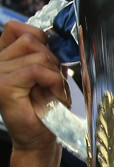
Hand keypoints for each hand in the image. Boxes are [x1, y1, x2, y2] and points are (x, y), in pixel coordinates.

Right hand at [0, 20, 69, 150]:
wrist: (38, 138)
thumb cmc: (43, 110)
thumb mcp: (45, 75)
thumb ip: (42, 55)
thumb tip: (55, 40)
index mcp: (3, 57)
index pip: (18, 28)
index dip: (40, 39)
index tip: (50, 61)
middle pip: (31, 40)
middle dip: (52, 60)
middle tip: (55, 83)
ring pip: (36, 54)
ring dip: (54, 74)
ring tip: (54, 91)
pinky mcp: (3, 85)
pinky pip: (36, 70)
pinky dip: (53, 81)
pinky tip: (55, 95)